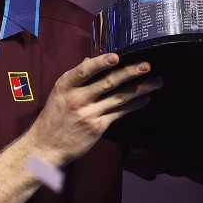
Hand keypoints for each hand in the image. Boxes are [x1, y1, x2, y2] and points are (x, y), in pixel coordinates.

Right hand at [24, 53, 162, 166]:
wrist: (46, 146)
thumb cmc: (54, 116)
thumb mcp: (59, 93)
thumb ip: (77, 77)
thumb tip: (91, 60)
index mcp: (65, 86)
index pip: (84, 71)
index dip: (100, 63)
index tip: (116, 56)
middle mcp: (76, 99)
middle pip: (107, 83)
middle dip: (130, 73)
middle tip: (147, 66)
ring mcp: (88, 114)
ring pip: (118, 98)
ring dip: (140, 89)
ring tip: (156, 82)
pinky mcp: (97, 128)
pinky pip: (119, 113)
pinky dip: (133, 105)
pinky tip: (144, 99)